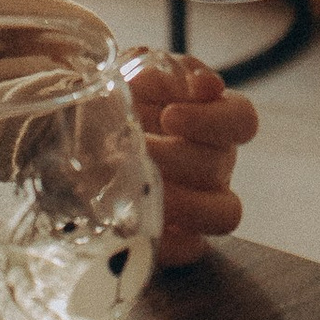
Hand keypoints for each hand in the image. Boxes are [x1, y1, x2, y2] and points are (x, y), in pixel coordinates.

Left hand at [125, 50, 258, 264]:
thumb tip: (209, 86)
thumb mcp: (138, 71)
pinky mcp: (178, 236)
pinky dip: (169, 240)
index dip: (213, 120)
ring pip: (224, 214)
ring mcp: (201, 202)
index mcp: (215, 120)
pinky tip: (136, 222)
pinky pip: (192, 249)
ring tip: (142, 188)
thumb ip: (171, 72)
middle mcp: (215, 163)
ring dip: (183, 201)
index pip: (242, 120)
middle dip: (175, 158)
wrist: (76, 131)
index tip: (169, 116)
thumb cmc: (118, 98)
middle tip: (137, 152)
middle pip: (219, 165)